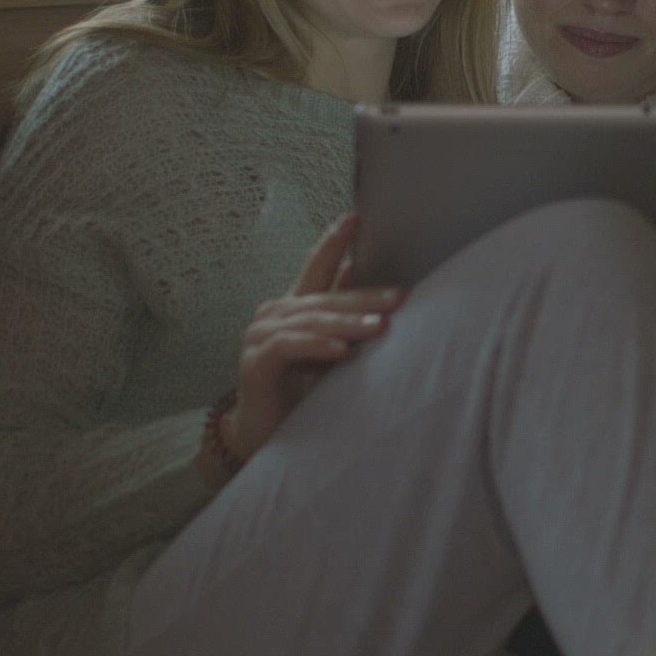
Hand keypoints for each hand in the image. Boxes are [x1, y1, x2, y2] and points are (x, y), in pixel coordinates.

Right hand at [219, 214, 404, 464]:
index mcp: (292, 308)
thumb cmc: (299, 392)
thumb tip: (365, 277)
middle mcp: (272, 315)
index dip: (332, 242)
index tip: (354, 217)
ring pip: (310, 321)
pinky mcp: (254, 363)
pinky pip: (289, 347)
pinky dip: (316, 347)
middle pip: (323, 299)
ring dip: (347, 324)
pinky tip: (340, 351)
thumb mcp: (328, 350)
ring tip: (379, 326)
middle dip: (364, 297)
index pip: (314, 267)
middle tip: (400, 297)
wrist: (263, 438)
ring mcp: (259, 337)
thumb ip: (339, 316)